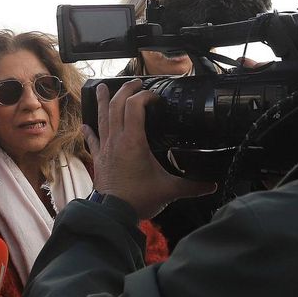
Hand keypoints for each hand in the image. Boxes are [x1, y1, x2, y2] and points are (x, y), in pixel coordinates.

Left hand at [86, 79, 215, 219]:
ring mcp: (105, 148)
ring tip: (101, 87)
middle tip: (135, 82)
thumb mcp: (169, 190)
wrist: (112, 214)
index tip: (155, 96)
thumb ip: (192, 186)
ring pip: (102, 117)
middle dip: (125, 90)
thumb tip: (212, 184)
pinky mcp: (99, 159)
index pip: (135, 106)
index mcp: (133, 141)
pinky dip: (89, 130)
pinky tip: (85, 124)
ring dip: (103, 101)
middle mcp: (117, 139)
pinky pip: (92, 139)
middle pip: (117, 105)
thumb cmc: (138, 199)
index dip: (145, 96)